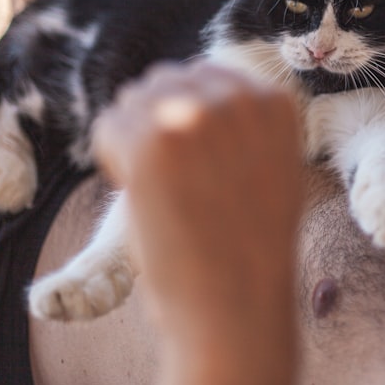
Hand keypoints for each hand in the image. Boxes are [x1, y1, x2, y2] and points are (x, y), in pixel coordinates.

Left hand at [92, 60, 303, 342]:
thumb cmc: (248, 249)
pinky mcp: (152, 142)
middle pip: (169, 79)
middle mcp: (240, 98)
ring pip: (135, 98)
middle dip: (159, 123)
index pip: (210, 77)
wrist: (236, 307)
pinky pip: (108, 125)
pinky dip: (112, 160)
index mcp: (276, 101)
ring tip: (158, 189)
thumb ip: (244, 124)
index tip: (198, 164)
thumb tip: (194, 91)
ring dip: (135, 139)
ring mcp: (195, 116)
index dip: (194, 120)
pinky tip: (139, 194)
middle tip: (171, 181)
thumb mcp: (271, 168)